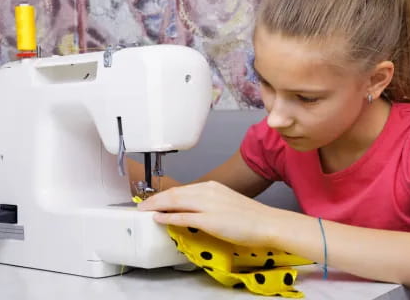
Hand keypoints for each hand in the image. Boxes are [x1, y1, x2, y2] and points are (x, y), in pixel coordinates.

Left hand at [137, 181, 281, 247]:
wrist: (267, 222)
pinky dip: (168, 217)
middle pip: (175, 194)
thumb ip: (209, 203)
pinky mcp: (209, 220)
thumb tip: (193, 209)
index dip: (165, 195)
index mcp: (212, 187)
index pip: (182, 189)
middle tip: (142, 205)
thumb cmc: (250, 216)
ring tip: (145, 210)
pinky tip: (159, 219)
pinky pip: (183, 217)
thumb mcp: (226, 202)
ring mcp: (208, 205)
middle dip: (155, 199)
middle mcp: (208, 192)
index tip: (154, 200)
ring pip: (175, 202)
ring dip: (157, 206)